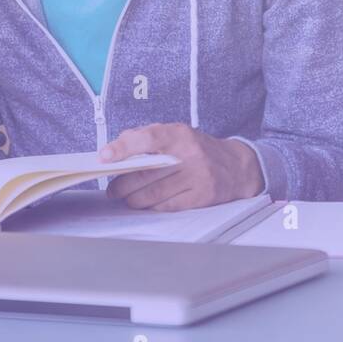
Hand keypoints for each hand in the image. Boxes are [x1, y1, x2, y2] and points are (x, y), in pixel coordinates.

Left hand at [101, 124, 263, 211]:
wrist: (238, 167)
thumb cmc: (198, 150)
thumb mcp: (177, 134)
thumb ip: (146, 137)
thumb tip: (115, 149)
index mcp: (181, 135)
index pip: (147, 139)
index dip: (122, 148)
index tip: (104, 157)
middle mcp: (190, 155)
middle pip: (144, 174)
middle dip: (121, 185)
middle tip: (113, 188)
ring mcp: (197, 178)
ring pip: (152, 195)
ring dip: (133, 199)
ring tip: (128, 197)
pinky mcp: (202, 197)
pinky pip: (166, 206)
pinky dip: (152, 207)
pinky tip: (148, 204)